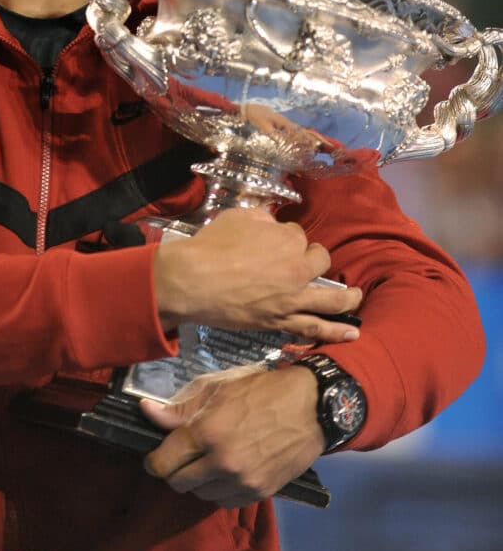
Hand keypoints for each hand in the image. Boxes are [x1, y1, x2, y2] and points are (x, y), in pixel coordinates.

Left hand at [141, 365, 323, 507]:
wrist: (310, 406)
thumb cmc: (261, 389)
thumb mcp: (217, 387)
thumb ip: (179, 407)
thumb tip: (146, 411)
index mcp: (206, 432)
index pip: (163, 463)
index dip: (153, 460)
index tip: (154, 456)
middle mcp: (221, 462)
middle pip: (178, 483)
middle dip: (174, 470)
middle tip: (182, 456)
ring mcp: (242, 481)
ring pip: (201, 495)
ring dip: (198, 481)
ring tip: (208, 460)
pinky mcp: (260, 492)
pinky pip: (225, 501)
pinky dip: (220, 490)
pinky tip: (226, 471)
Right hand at [153, 207, 361, 342]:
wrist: (193, 280)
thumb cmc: (212, 245)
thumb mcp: (238, 217)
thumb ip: (262, 219)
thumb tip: (272, 224)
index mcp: (288, 239)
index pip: (298, 235)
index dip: (287, 237)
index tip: (274, 242)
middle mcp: (297, 268)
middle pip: (319, 261)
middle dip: (314, 259)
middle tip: (305, 263)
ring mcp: (292, 298)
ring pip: (331, 299)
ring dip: (348, 298)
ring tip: (357, 298)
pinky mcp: (281, 321)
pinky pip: (314, 328)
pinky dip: (335, 331)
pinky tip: (352, 333)